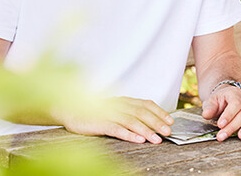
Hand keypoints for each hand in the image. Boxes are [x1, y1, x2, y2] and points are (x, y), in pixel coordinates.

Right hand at [54, 96, 173, 143]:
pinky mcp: (100, 123)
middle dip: (156, 122)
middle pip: (141, 112)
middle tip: (168, 131)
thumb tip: (149, 122)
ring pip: (131, 120)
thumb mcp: (113, 110)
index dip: (159, 111)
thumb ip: (128, 113)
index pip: (145, 104)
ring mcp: (109, 113)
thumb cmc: (93, 112)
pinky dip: (128, 134)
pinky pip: (116, 128)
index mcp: (123, 101)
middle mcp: (118, 104)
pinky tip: (138, 139)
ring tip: (156, 139)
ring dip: (146, 130)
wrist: (69, 110)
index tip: (170, 120)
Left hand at [202, 86, 240, 141]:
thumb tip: (206, 115)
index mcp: (235, 93)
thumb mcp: (212, 100)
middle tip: (222, 136)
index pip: (235, 104)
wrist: (228, 97)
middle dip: (233, 126)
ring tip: (240, 137)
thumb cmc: (220, 100)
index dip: (228, 115)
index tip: (220, 125)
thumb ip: (209, 107)